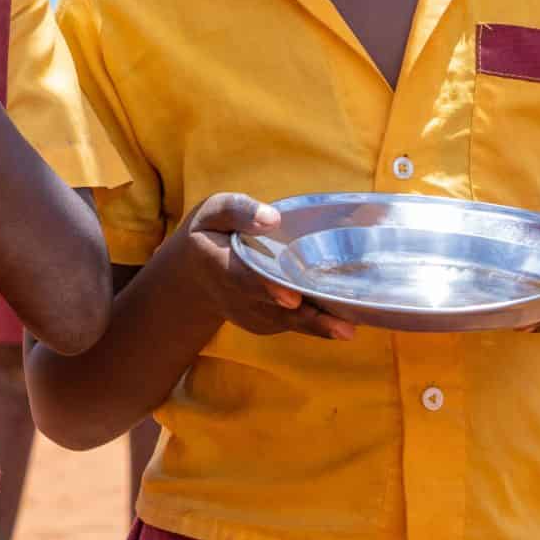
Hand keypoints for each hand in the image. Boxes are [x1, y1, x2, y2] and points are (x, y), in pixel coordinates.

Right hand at [165, 193, 354, 338]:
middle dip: (308, 318)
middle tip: (343, 327)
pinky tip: (342, 319)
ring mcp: (250, 314)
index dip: (267, 288)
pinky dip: (314, 323)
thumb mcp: (212, 213)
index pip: (243, 279)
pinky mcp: (264, 323)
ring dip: (318, 326)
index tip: (291, 297)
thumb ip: (238, 210)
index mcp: (218, 264)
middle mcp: (234, 297)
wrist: (192, 279)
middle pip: (274, 310)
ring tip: (348, 329)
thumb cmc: (209, 235)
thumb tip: (273, 217)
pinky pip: (290, 324)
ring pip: (286, 322)